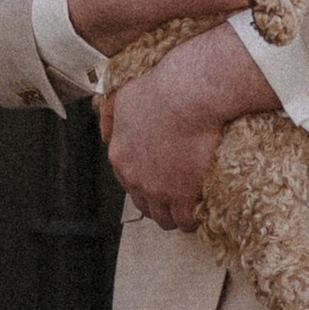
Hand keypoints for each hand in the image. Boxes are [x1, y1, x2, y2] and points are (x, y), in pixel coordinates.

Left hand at [100, 23, 276, 230]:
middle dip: (160, 202)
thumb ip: (110, 115)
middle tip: (177, 195)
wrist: (188, 95)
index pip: (129, 182)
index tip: (161, 180)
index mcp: (120, 156)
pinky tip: (203, 208)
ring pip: (165, 218)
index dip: (146, 182)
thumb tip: (106, 133)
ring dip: (176, 215)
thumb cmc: (161, 90)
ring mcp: (158, 189)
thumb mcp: (123, 95)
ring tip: (191, 207)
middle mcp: (135, 177)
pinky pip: (187, 220)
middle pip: (145, 204)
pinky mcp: (182, 196)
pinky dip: (194, 218)